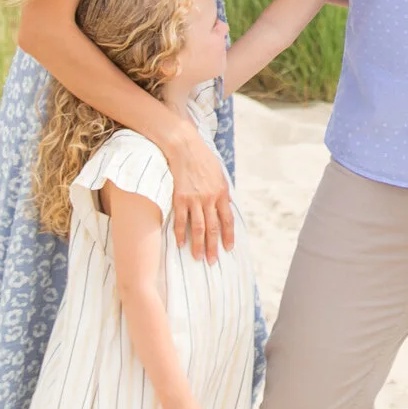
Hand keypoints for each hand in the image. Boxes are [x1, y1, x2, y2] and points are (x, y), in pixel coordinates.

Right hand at [151, 116, 232, 262]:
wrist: (185, 147)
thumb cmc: (203, 159)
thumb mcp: (219, 173)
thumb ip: (222, 191)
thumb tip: (226, 205)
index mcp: (221, 193)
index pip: (226, 220)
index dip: (227, 236)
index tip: (228, 248)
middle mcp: (209, 199)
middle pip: (212, 228)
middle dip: (213, 246)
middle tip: (212, 261)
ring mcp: (194, 199)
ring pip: (198, 228)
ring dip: (198, 245)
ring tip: (198, 258)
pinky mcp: (179, 198)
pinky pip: (180, 220)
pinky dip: (180, 234)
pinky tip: (181, 244)